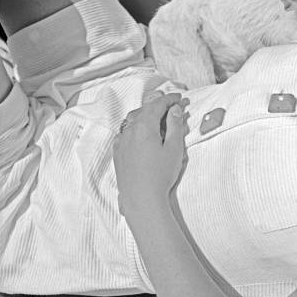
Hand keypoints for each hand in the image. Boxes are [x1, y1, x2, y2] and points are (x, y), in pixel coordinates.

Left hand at [113, 92, 187, 215]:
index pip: (157, 105)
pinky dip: (134, 127)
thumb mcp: (174, 148)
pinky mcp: (118, 153)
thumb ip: (175, 126)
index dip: (169, 99)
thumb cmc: (160, 175)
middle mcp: (130, 131)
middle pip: (144, 110)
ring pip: (132, 120)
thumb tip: (174, 110)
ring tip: (158, 118)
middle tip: (171, 106)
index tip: (179, 98)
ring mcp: (121, 142)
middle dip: (158, 105)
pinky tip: (141, 133)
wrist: (141, 199)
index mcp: (145, 127)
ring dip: (145, 115)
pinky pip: (125, 132)